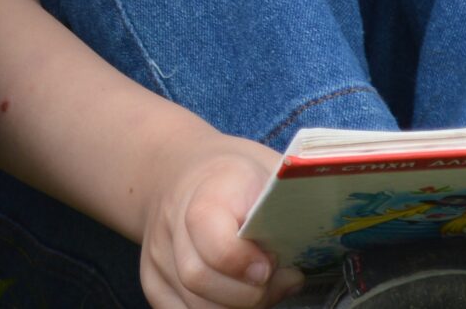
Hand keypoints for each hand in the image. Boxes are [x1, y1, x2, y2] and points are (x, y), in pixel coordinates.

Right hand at [141, 138, 306, 308]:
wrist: (179, 170)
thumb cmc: (236, 176)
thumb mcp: (269, 172)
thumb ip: (288, 208)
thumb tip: (313, 249)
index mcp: (205, 191)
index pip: (212, 239)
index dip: (245, 262)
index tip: (273, 262)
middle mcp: (171, 223)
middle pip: (200, 280)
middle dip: (249, 294)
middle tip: (280, 279)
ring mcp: (156, 255)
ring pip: (194, 306)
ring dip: (236, 308)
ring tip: (264, 288)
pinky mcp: (152, 281)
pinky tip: (237, 297)